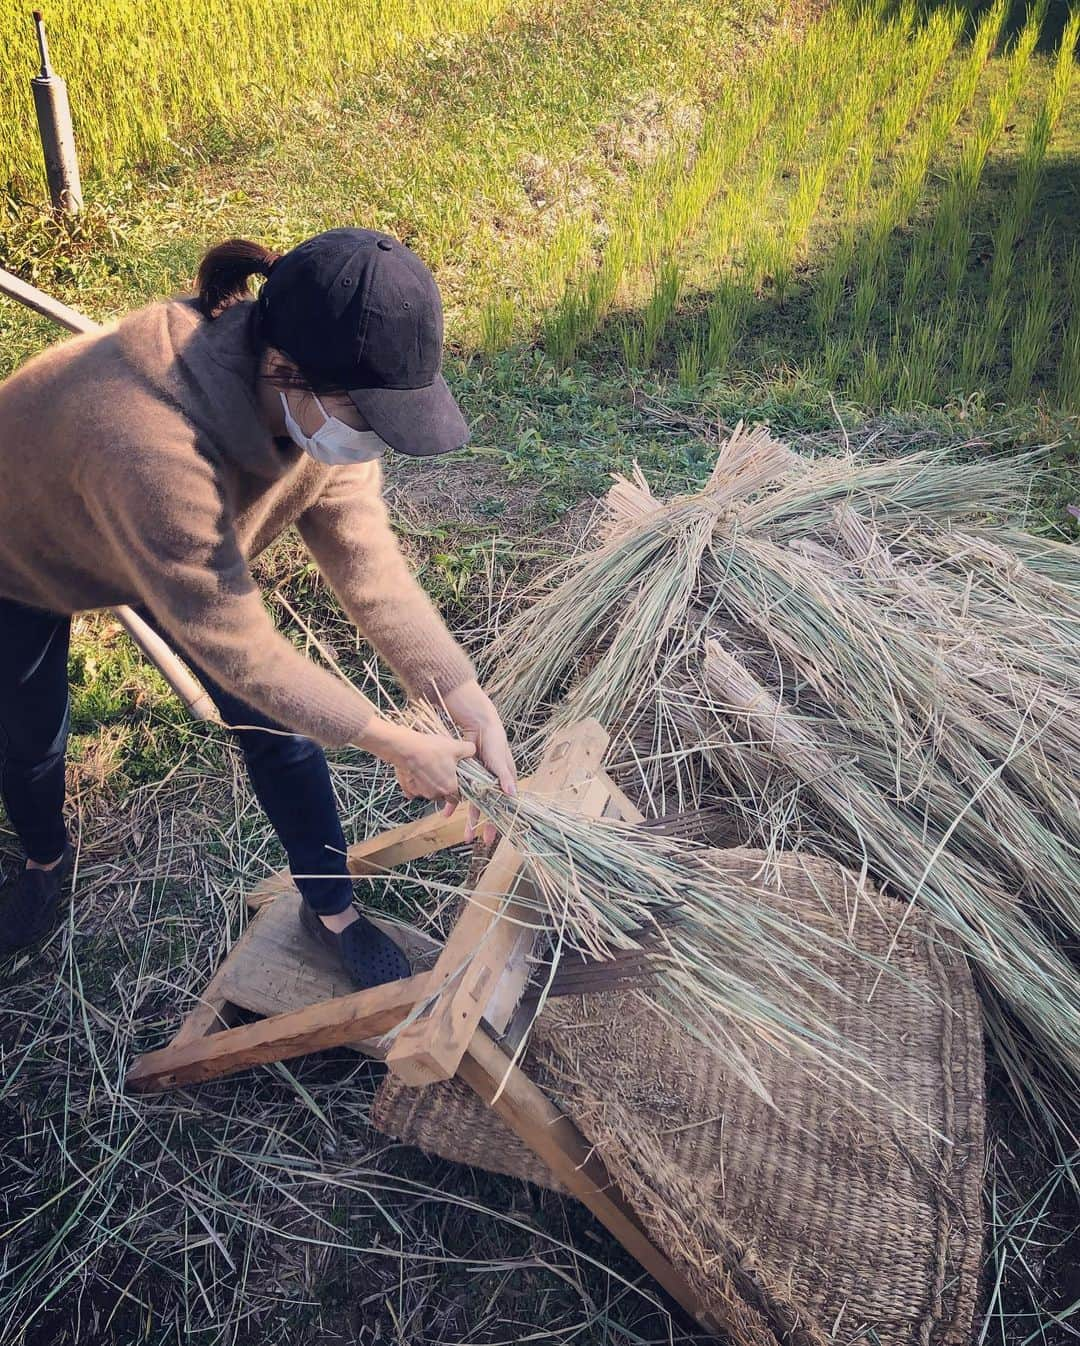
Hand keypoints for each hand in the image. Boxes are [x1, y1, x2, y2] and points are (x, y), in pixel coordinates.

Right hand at [357, 718, 475, 803]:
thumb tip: (472, 750)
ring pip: (428, 792)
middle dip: (443, 786)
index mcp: (449, 788)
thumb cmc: (432, 749)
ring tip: (429, 767)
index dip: (458, 790)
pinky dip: (415, 783)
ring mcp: (419, 792)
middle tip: (443, 771)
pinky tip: (416, 771)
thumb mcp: (456, 747)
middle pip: (442, 795)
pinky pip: (413, 789)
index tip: (456, 781)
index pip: (457, 798)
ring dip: (430, 784)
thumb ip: (469, 750)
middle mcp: (434, 794)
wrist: (406, 748)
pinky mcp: (407, 788)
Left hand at [439, 679, 516, 845]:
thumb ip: (504, 777)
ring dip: (468, 818)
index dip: (498, 822)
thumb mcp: (499, 759)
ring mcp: (479, 781)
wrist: (478, 723)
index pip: (503, 807)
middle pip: (487, 809)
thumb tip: (511, 795)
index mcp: (504, 783)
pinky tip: (445, 813)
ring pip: (473, 804)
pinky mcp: (467, 776)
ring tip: (463, 834)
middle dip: (481, 825)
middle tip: (473, 840)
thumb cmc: (494, 740)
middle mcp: (492, 785)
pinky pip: (460, 792)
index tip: (492, 837)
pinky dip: (453, 802)